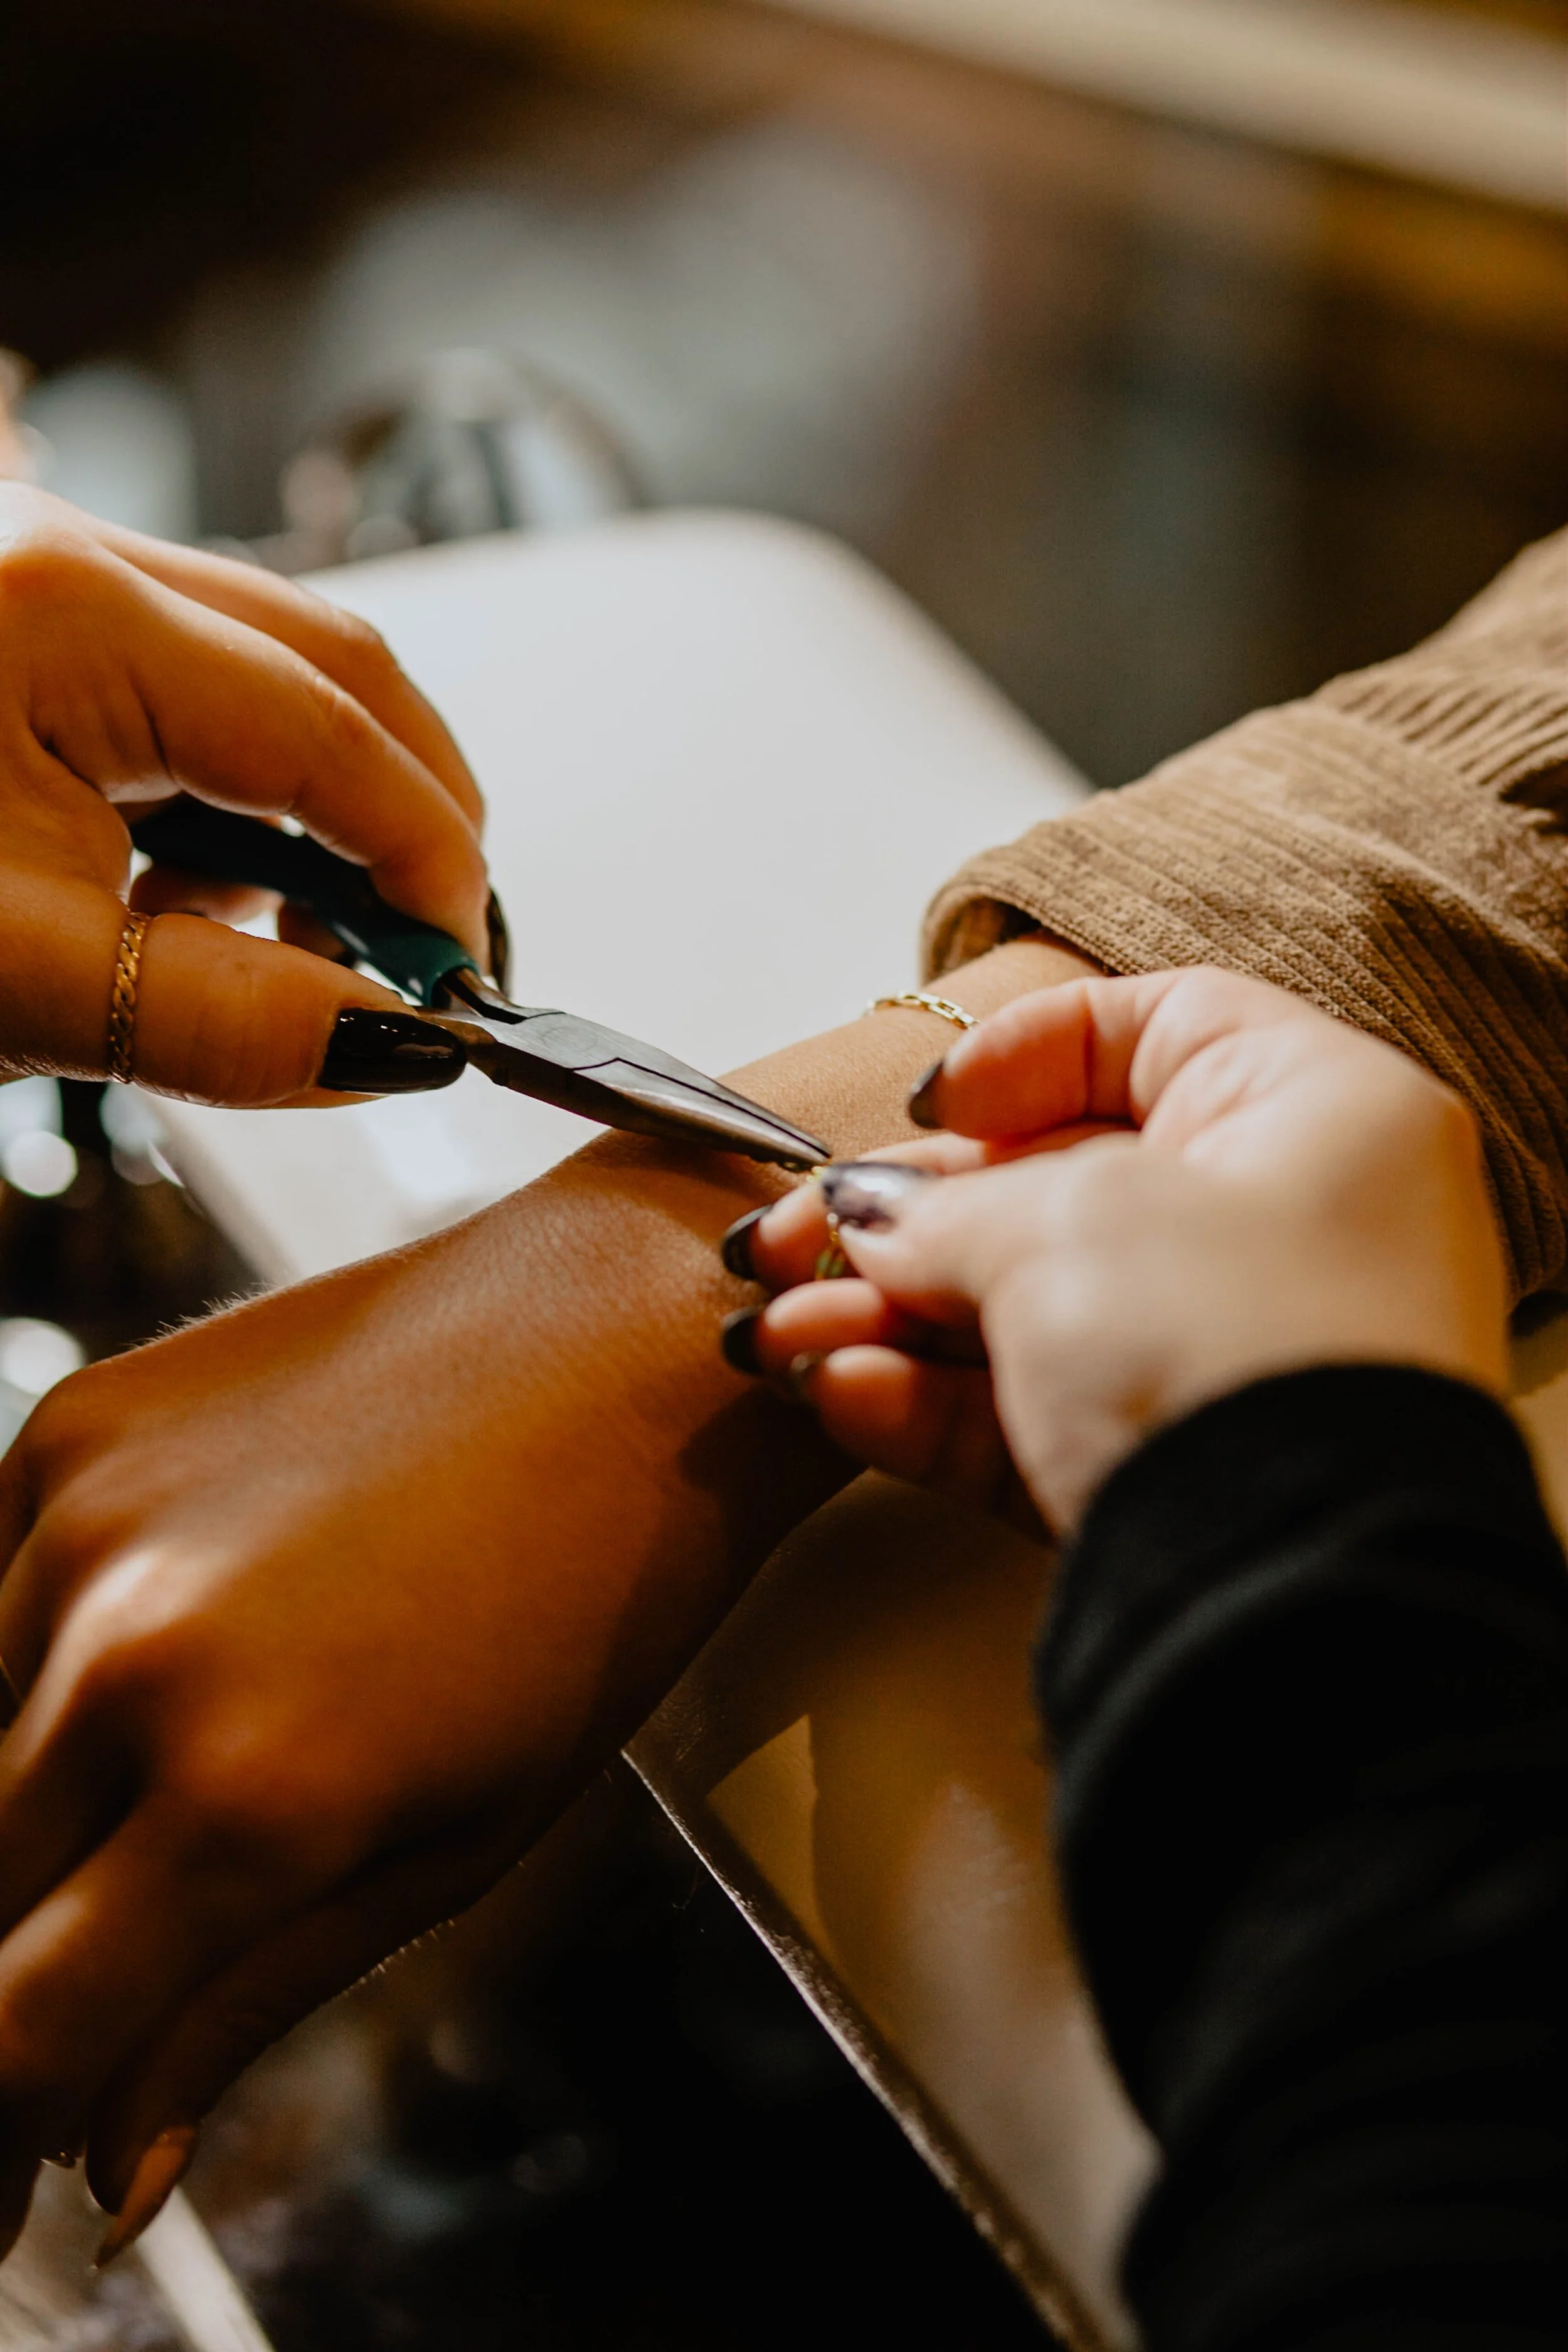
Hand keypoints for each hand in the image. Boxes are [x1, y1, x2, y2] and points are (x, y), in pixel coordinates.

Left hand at [0, 484, 490, 1102]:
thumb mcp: (7, 981)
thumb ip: (220, 1021)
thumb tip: (388, 1050)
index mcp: (69, 611)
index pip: (335, 725)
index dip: (431, 860)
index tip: (461, 983)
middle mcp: (67, 559)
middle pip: (335, 661)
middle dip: (413, 812)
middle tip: (429, 959)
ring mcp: (40, 585)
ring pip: (268, 673)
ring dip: (327, 809)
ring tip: (314, 951)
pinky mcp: (19, 635)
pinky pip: (184, 696)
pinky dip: (235, 802)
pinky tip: (210, 902)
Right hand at [0, 936, 1092, 2262]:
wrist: (622, 1331)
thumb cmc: (589, 1598)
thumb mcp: (457, 1845)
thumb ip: (247, 2003)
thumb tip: (104, 2169)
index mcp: (246, 1795)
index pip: (16, 2041)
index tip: (12, 2173)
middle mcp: (124, 1657)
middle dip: (30, 1966)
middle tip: (107, 1974)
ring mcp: (79, 1525)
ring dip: (50, 1803)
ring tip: (216, 1746)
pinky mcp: (71, 1425)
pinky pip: (1, 1599)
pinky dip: (57, 1656)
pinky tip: (187, 1627)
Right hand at [730, 968, 1508, 1533]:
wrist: (1295, 1589)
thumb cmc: (1225, 1343)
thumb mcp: (1064, 1222)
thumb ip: (947, 1207)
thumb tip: (867, 1216)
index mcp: (1310, 1113)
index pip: (1159, 1028)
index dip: (1024, 1052)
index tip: (930, 1109)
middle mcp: (1287, 1229)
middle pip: (1063, 1184)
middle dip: (902, 1220)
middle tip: (781, 1245)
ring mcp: (1232, 1360)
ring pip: (1031, 1312)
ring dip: (888, 1321)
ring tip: (774, 1343)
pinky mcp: (1176, 1478)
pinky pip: (1037, 1416)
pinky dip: (932, 1406)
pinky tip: (839, 1397)